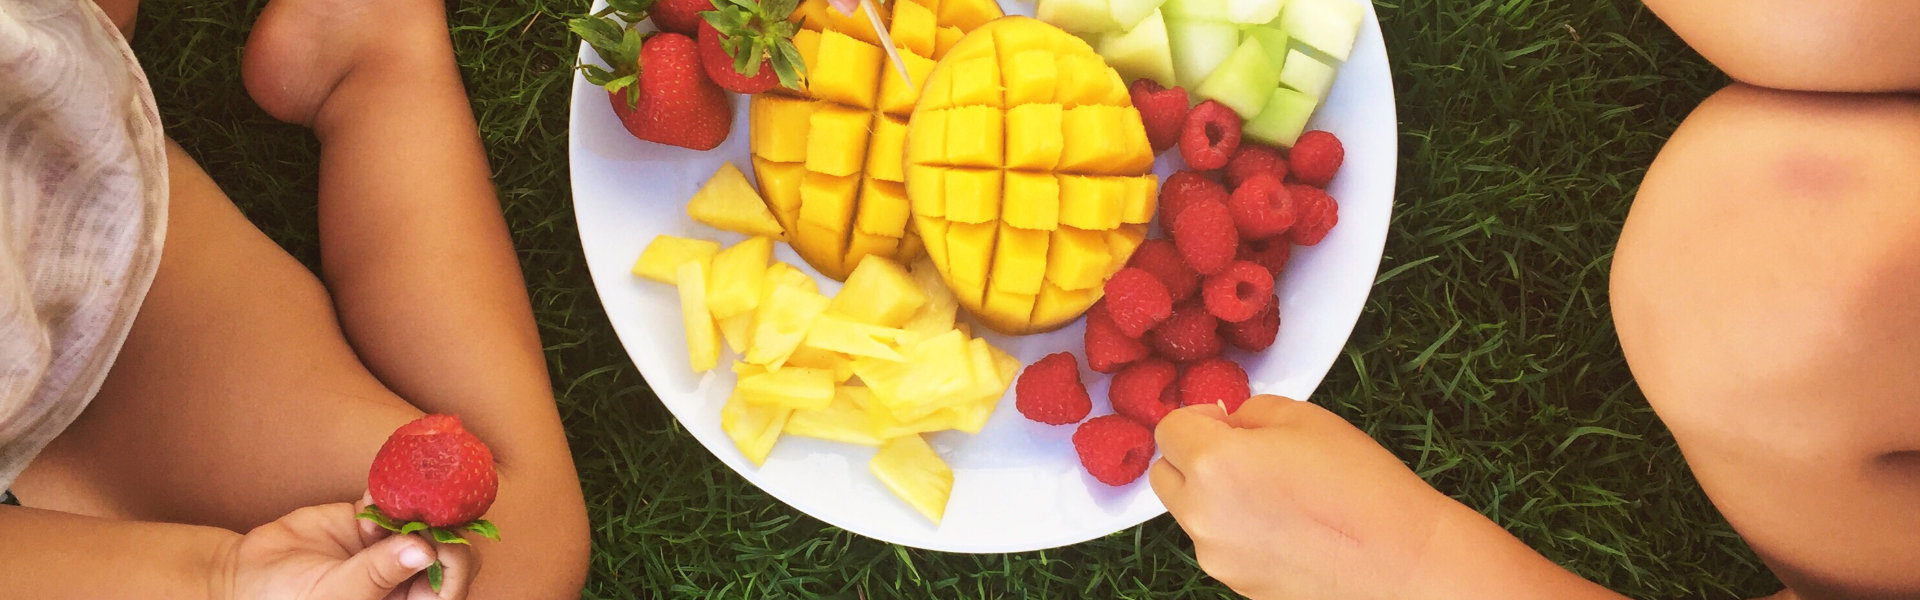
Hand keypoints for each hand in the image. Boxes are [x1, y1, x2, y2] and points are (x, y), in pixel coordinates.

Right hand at [224, 494, 476, 599]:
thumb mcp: (337, 594)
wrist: (246, 576)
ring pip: (424, 517)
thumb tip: (423, 551)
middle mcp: (407, 576)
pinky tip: (369, 499)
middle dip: (440, 525)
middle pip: (448, 546)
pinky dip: (388, 490)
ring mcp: (390, 546)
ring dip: (415, 502)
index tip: (435, 541)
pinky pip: (391, 499)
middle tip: (422, 510)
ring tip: (398, 498)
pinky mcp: (369, 520)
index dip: (455, 561)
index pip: (452, 583)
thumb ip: (378, 573)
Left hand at [1150, 396, 1451, 599]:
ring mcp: (1216, 557)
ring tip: (1273, 493)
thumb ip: (1247, 414)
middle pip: (1165, 475)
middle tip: (1243, 453)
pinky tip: (1285, 526)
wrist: (1403, 560)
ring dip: (1213, 496)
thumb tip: (1225, 424)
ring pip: (1191, 513)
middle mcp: (1202, 515)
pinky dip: (1236, 530)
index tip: (1226, 421)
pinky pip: (1219, 545)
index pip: (1168, 429)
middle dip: (1192, 458)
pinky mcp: (1236, 585)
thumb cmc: (1361, 483)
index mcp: (1213, 464)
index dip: (1197, 418)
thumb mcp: (1303, 418)